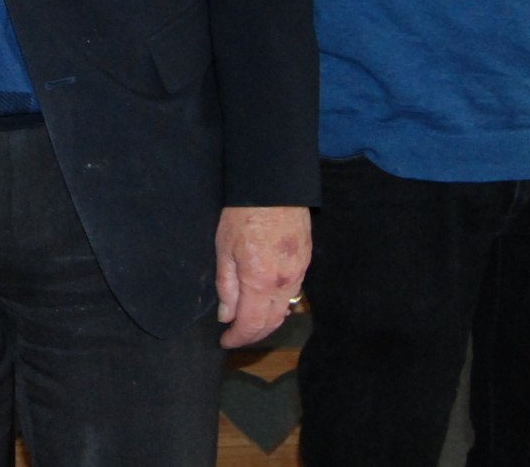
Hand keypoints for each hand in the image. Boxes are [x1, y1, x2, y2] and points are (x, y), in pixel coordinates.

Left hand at [215, 205, 310, 346]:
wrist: (274, 187)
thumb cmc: (243, 214)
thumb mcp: (224, 249)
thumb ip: (226, 286)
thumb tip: (226, 315)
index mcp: (261, 282)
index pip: (251, 324)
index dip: (238, 337)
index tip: (225, 341)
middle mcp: (284, 284)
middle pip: (272, 323)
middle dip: (253, 334)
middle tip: (236, 335)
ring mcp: (298, 274)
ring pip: (284, 310)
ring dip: (267, 322)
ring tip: (249, 322)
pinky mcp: (305, 262)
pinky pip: (293, 294)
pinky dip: (280, 305)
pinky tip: (268, 302)